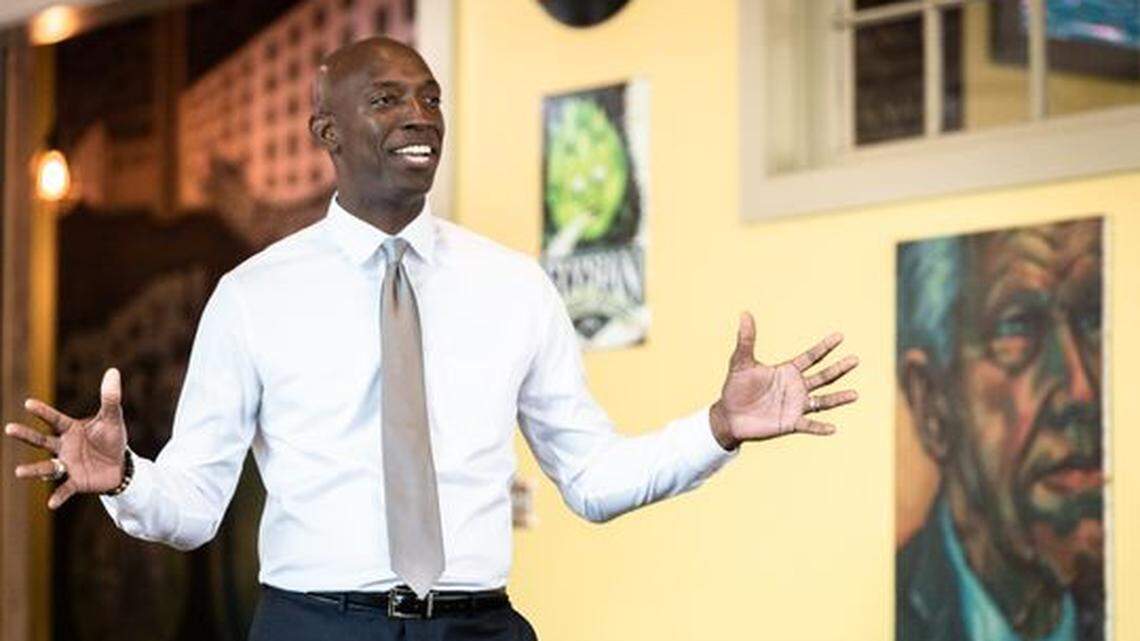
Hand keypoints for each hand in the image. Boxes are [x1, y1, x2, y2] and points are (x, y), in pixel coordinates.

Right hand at [4, 368, 127, 508]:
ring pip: (47, 467)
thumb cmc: (111, 439)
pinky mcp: (76, 481)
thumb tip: (113, 371)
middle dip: (26, 435)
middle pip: (41, 441)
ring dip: (34, 470)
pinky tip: (50, 503)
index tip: (28, 403)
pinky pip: (64, 489)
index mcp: (70, 430)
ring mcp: (67, 465)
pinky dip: (58, 496)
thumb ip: (111, 397)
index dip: (42, 411)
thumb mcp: (113, 418)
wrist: (119, 465)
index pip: (54, 419)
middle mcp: (63, 447)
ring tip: (18, 472)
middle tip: (9, 429)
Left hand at [710, 313, 858, 449]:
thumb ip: (746, 340)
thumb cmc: (736, 388)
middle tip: (855, 359)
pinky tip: (832, 428)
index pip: (811, 357)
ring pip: (822, 401)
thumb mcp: (740, 362)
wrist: (730, 415)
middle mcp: (796, 387)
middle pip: (823, 377)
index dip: (825, 346)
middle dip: (839, 369)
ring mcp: (796, 405)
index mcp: (788, 371)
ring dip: (838, 398)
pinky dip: (820, 427)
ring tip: (855, 394)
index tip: (840, 336)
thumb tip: (744, 313)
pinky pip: (809, 425)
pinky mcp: (790, 423)